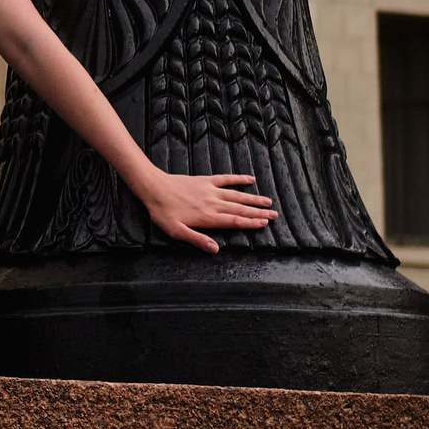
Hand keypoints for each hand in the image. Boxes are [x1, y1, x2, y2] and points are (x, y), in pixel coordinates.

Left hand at [142, 172, 275, 252]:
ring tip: (268, 202)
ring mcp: (210, 190)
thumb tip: (216, 250)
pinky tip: (250, 179)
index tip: (265, 223)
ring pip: (237, 195)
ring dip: (253, 198)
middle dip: (259, 212)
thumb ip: (197, 240)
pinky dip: (238, 179)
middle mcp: (213, 203)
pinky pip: (225, 179)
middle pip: (240, 209)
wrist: (154, 188)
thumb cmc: (163, 213)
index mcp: (208, 218)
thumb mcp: (176, 231)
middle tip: (274, 215)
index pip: (235, 221)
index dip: (251, 222)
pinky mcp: (205, 180)